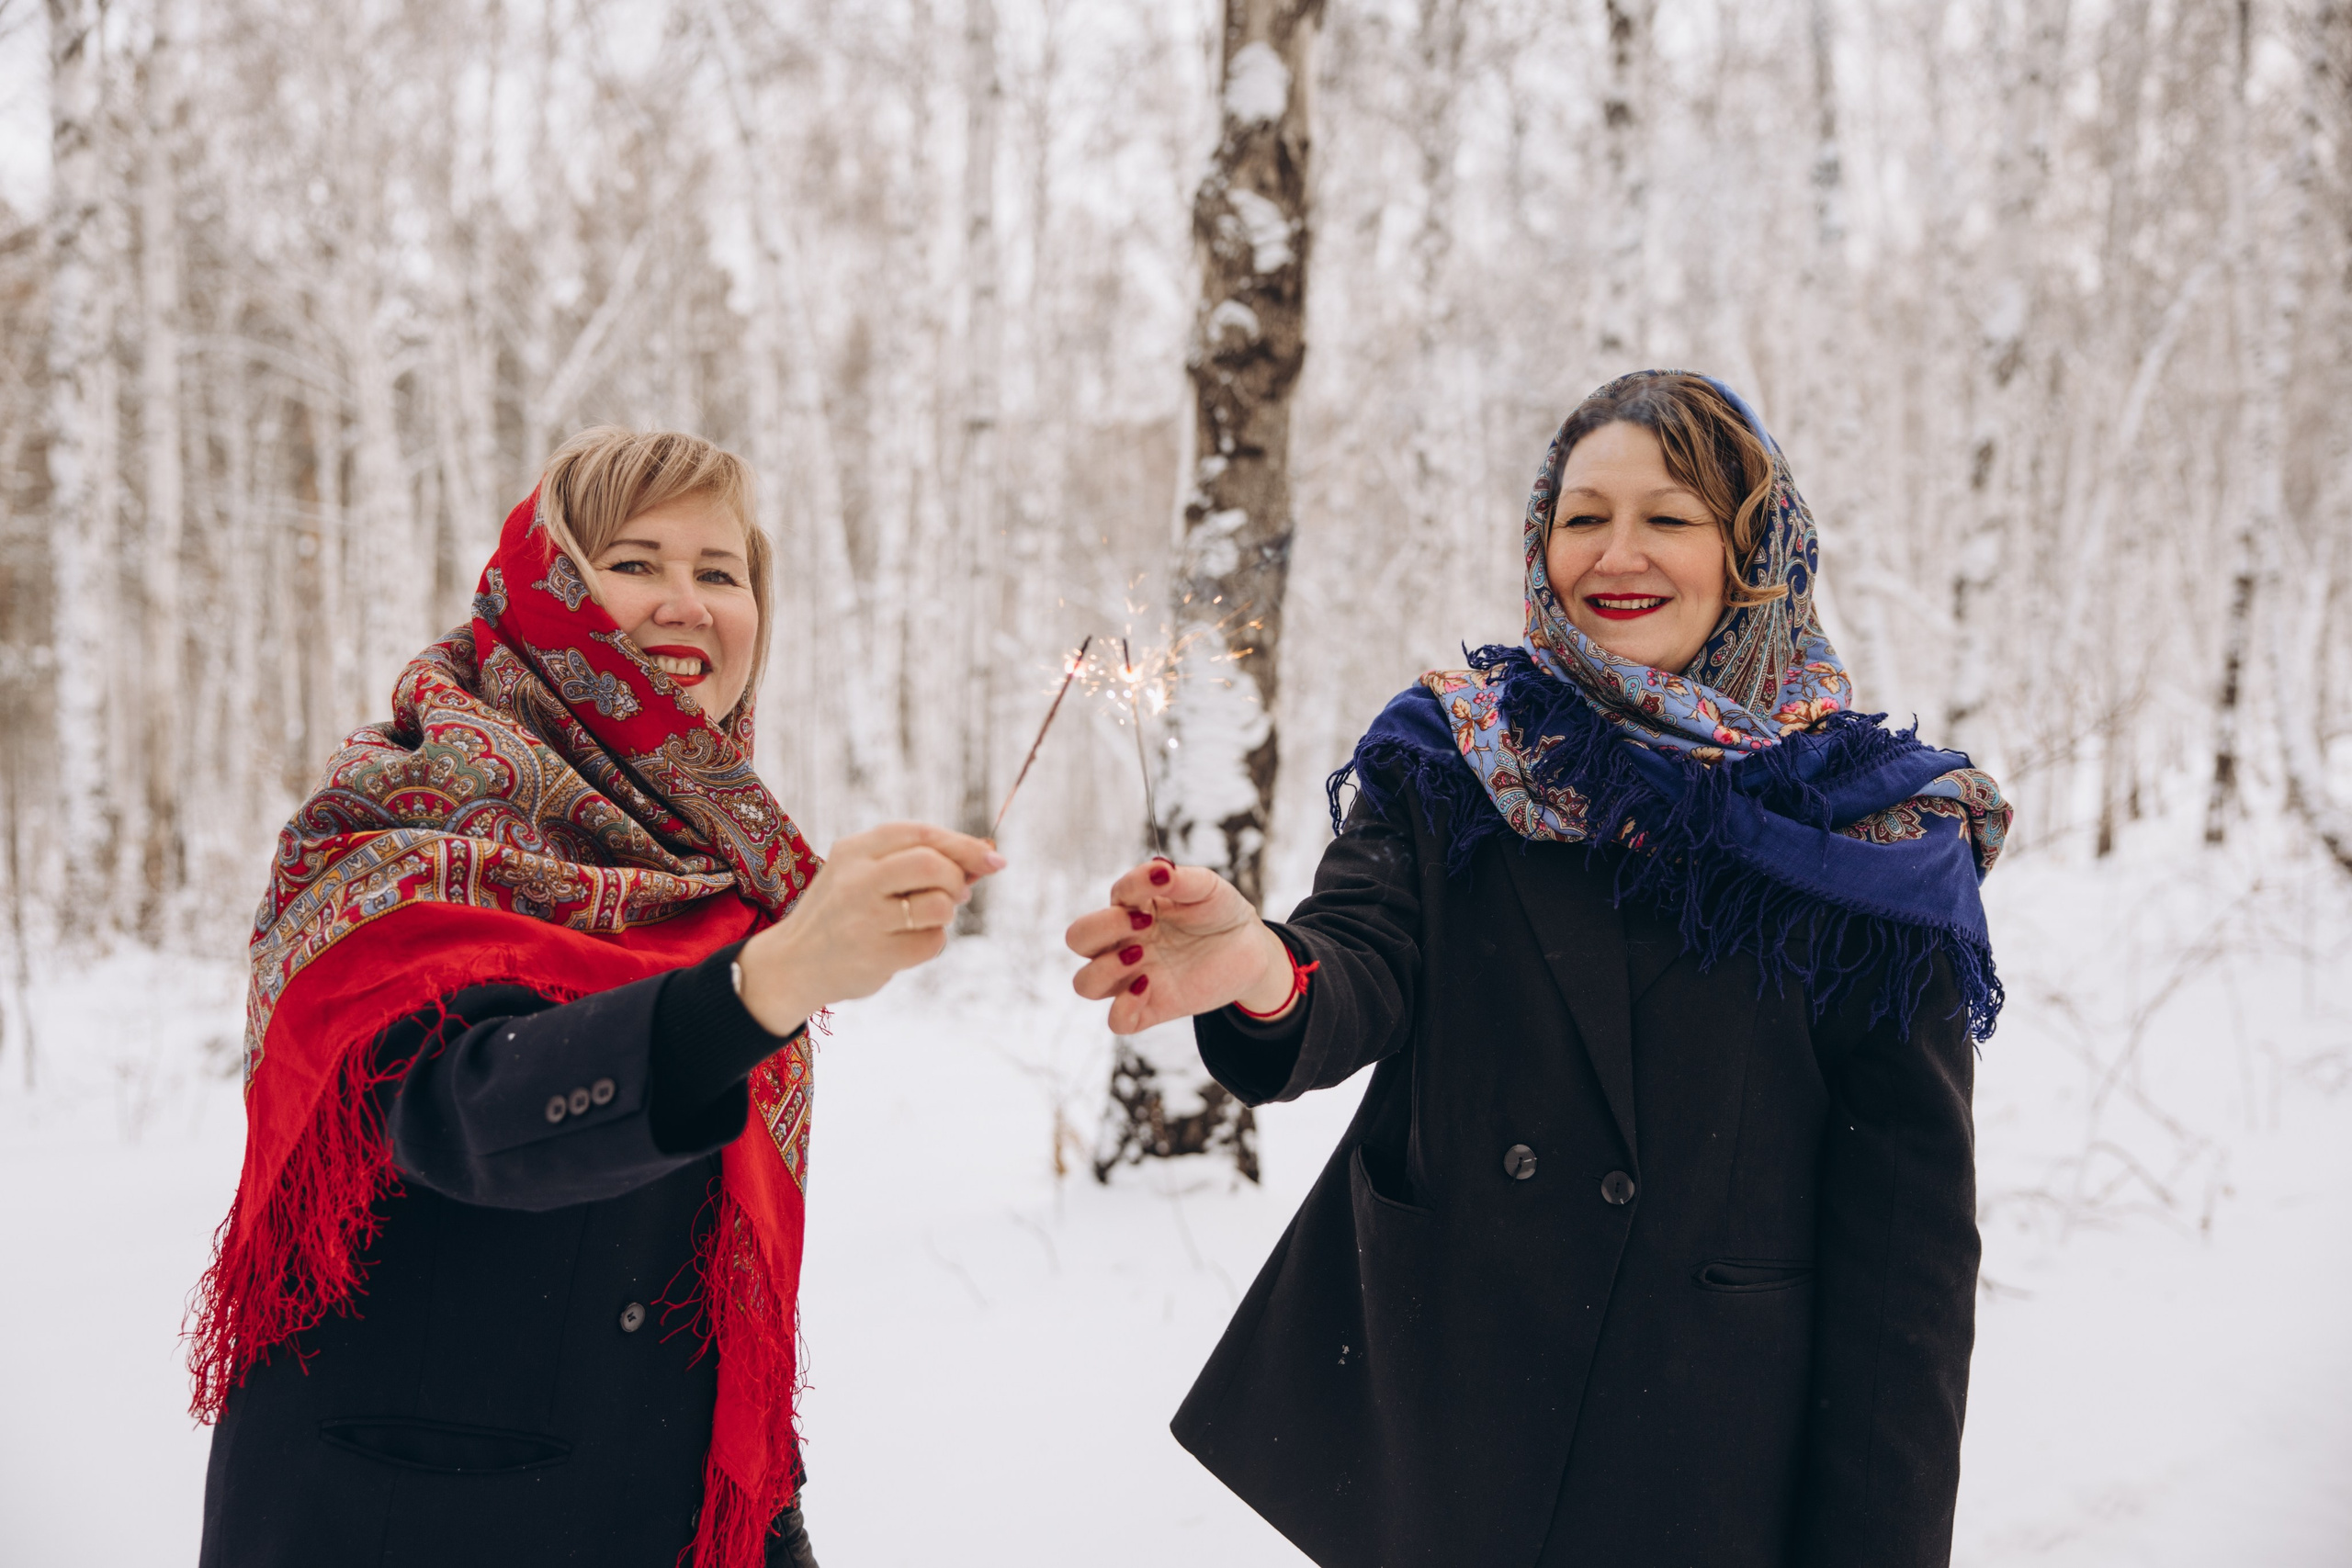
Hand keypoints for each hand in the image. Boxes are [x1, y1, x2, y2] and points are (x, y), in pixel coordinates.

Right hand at [734, 822, 1004, 1034]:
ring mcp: (864, 918)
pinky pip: (933, 942)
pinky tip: (906, 944)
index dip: (962, 844)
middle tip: (955, 893)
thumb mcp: (865, 873)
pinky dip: (932, 942)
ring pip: (939, 904)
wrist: (793, 964)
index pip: (920, 834)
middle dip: (956, 878)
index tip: (993, 858)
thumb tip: (986, 855)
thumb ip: (917, 859)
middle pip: (932, 864)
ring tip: (922, 920)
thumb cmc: (843, 913)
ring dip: (945, 913)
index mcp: (854, 850)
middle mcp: (856, 879)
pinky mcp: (875, 955)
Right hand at [1065, 859, 1294, 1033]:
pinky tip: (1149, 987)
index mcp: (1130, 910)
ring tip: (1141, 957)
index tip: (1163, 885)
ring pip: (1085, 984)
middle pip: (1077, 940)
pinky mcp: (1152, 1007)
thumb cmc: (1219, 911)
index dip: (1126, 893)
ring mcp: (1134, 976)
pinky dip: (1123, 1008)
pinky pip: (1116, 1022)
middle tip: (1144, 926)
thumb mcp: (1205, 886)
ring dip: (1104, 969)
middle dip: (1099, 930)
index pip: (1104, 899)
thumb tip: (1157, 870)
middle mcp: (1124, 943)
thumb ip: (1178, 879)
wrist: (1251, 948)